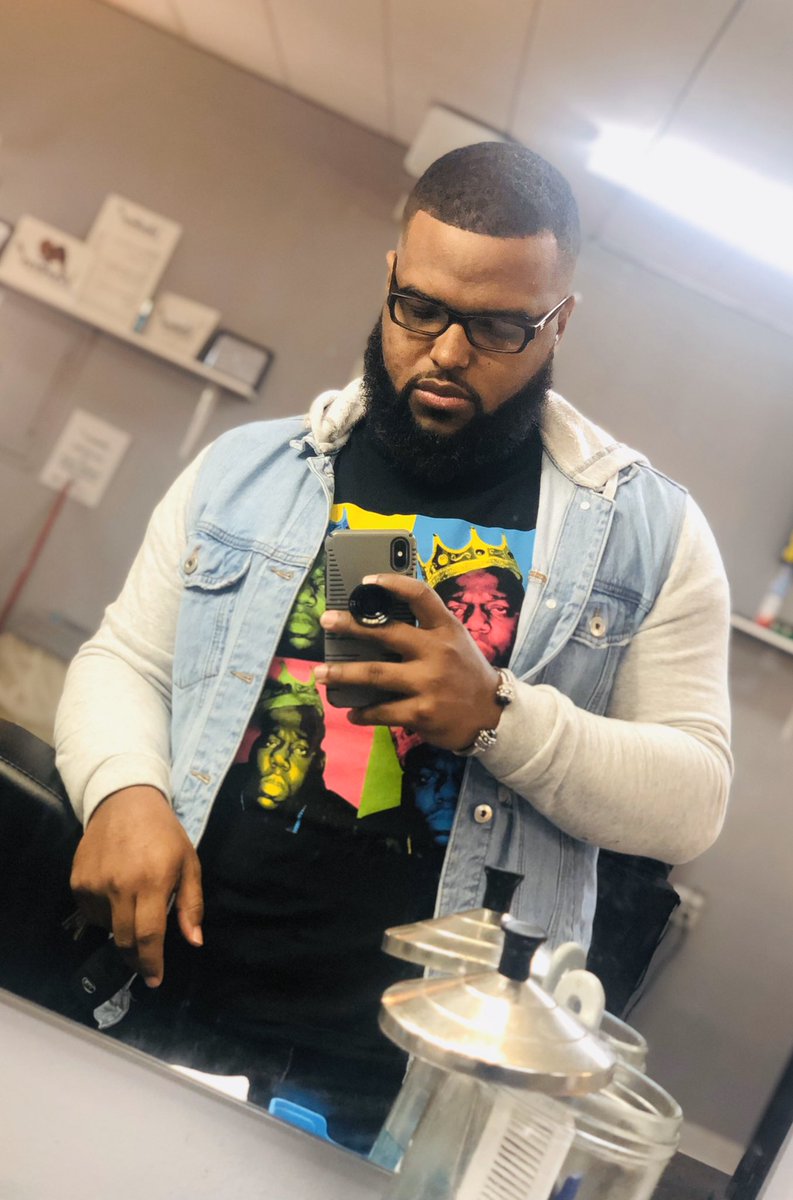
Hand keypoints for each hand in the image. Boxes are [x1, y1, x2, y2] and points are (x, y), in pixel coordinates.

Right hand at [70, 785, 202, 987]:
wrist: (124, 801)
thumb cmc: (164, 833)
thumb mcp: (188, 863)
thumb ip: (191, 904)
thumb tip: (194, 941)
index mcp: (153, 881)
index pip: (149, 935)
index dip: (152, 963)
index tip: (155, 980)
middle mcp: (120, 886)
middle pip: (125, 939)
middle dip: (136, 958)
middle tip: (145, 963)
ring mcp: (95, 884)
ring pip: (107, 928)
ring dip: (121, 929)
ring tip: (133, 907)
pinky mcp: (78, 881)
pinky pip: (91, 913)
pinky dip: (104, 914)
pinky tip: (116, 894)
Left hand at [316, 573, 502, 750]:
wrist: (492, 714)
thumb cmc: (464, 671)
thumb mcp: (454, 641)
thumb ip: (425, 628)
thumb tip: (378, 618)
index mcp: (446, 628)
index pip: (420, 595)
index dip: (392, 583)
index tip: (366, 581)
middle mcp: (438, 652)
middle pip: (387, 633)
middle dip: (351, 626)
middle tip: (326, 621)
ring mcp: (429, 683)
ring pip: (375, 675)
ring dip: (343, 673)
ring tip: (321, 672)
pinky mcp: (423, 713)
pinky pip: (383, 711)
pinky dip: (364, 713)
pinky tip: (352, 712)